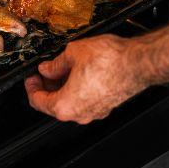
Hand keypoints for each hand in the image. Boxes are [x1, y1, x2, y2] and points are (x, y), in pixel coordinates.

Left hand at [24, 34, 144, 124]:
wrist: (137, 63)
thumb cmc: (109, 60)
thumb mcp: (73, 53)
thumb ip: (55, 64)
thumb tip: (47, 68)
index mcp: (65, 105)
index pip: (38, 101)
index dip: (31, 86)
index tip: (32, 77)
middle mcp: (79, 114)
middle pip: (54, 105)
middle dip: (47, 87)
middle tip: (46, 71)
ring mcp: (94, 112)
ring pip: (71, 103)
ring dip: (63, 87)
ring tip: (63, 68)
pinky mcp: (106, 106)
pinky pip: (85, 101)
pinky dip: (78, 90)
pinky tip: (79, 73)